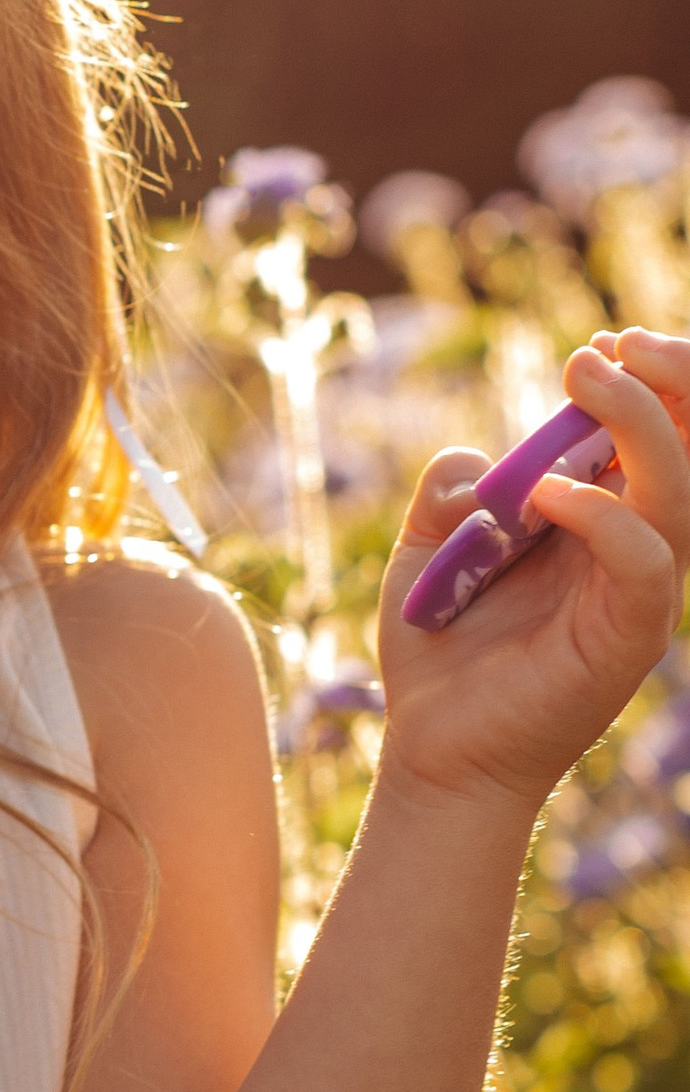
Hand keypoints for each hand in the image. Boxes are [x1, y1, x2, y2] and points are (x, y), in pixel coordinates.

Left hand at [381, 332, 689, 814]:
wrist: (432, 749)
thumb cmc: (439, 650)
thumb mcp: (427, 549)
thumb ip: (451, 491)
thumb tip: (476, 463)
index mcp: (599, 521)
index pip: (659, 437)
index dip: (651, 381)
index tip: (604, 342)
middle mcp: (630, 550)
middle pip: (689, 452)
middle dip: (673, 382)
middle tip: (616, 343)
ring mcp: (634, 594)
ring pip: (678, 493)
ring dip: (641, 422)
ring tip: (584, 372)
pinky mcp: (625, 638)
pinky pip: (644, 563)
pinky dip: (603, 517)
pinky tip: (544, 494)